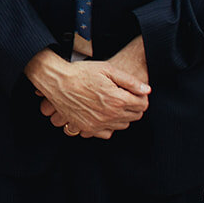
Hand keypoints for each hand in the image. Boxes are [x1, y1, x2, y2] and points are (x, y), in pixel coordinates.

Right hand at [27, 50, 149, 138]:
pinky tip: (103, 114)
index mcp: (117, 99)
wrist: (56, 81)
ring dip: (122, 116)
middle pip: (134, 116)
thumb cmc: (81, 72)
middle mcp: (110, 115)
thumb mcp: (107, 69)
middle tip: (123, 96)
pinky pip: (106, 133)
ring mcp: (98, 123)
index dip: (140, 97)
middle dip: (133, 106)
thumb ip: (130, 81)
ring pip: (122, 125)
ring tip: (112, 104)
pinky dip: (108, 126)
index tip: (134, 92)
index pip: (142, 105)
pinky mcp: (87, 128)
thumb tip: (147, 90)